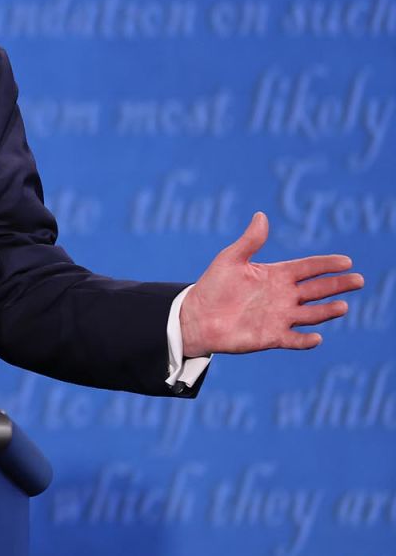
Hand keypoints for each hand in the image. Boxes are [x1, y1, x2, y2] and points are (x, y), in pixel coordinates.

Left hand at [181, 212, 361, 357]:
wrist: (197, 316)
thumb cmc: (213, 286)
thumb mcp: (230, 259)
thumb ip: (249, 241)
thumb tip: (261, 215)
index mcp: (276, 275)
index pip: (308, 268)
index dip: (327, 265)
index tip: (347, 261)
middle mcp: (283, 296)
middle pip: (317, 290)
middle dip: (338, 285)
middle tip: (358, 280)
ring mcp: (280, 317)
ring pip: (311, 315)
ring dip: (327, 311)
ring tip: (342, 306)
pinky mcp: (271, 337)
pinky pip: (294, 340)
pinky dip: (305, 340)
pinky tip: (316, 337)